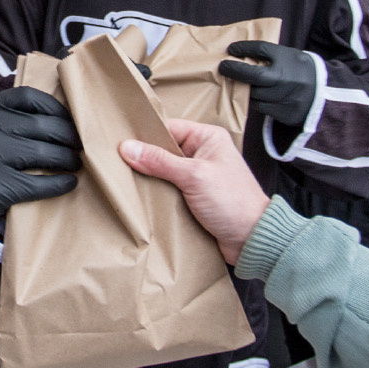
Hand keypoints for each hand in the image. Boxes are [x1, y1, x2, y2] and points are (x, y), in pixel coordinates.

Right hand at [0, 86, 81, 223]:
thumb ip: (14, 116)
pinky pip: (38, 184)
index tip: (71, 120)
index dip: (56, 108)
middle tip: (81, 145)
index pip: (28, 97)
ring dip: (68, 159)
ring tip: (76, 163)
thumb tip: (65, 115)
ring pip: (44, 154)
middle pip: (42, 126)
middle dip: (69, 136)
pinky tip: (69, 183)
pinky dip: (59, 184)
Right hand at [121, 119, 269, 265]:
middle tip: (117, 165)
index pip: (168, 128)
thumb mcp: (194, 176)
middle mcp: (203, 154)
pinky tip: (141, 200)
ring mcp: (198, 177)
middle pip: (163, 151)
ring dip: (149, 181)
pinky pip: (169, 191)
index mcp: (208, 138)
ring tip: (125, 183)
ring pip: (164, 173)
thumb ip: (160, 162)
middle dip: (144, 160)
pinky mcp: (194, 198)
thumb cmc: (232, 202)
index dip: (145, 135)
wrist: (252, 239)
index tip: (119, 143)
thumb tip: (128, 147)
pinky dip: (157, 196)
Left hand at [219, 42, 318, 128]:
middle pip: (254, 76)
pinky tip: (251, 95)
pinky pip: (262, 107)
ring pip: (255, 94)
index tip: (231, 49)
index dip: (244, 48)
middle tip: (223, 67)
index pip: (261, 50)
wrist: (324, 94)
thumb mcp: (290, 56)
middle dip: (236, 71)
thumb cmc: (301, 70)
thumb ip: (269, 54)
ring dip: (244, 89)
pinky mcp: (283, 113)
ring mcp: (284, 98)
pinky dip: (255, 100)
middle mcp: (285, 79)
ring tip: (236, 82)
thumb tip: (241, 51)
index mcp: (288, 60)